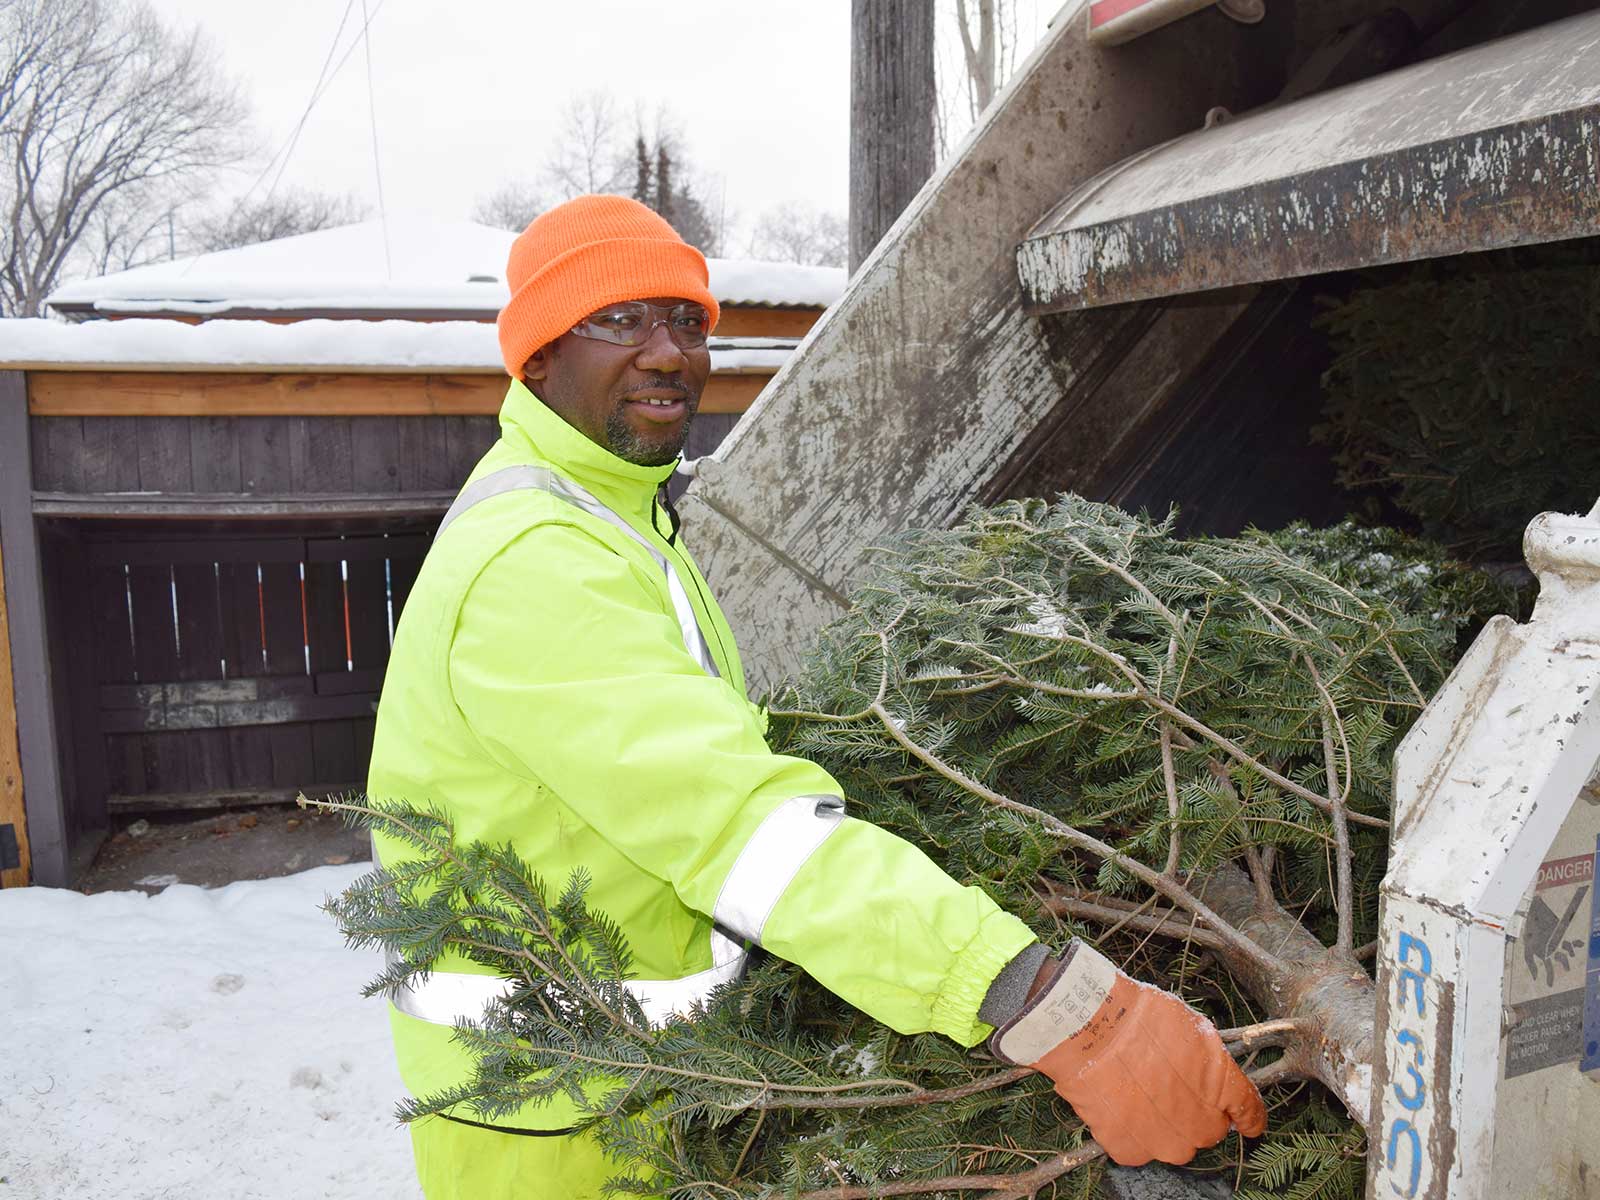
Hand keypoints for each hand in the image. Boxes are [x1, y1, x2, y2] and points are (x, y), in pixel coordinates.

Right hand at [989, 943, 1265, 1165]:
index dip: (1248, 1116)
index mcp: (1222, 1085)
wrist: (1089, 1025)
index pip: (1250, 1113)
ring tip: (1139, 1096)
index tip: (1245, 1120)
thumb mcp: (1191, 1026)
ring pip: (1176, 1145)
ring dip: (1164, 1127)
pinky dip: (1130, 1133)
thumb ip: (1210, 1062)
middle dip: (1196, 1114)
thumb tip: (1210, 1077)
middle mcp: (1201, 1120)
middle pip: (1210, 1132)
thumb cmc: (1139, 1016)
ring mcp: (1165, 1139)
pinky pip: (1139, 1149)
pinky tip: (1119, 1105)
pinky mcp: (1129, 1147)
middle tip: (1168, 1087)